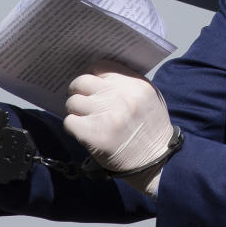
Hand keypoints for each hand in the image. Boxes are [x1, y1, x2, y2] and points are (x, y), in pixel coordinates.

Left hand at [64, 62, 173, 195]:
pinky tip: (84, 132)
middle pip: (81, 81)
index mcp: (134, 84)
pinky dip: (74, 127)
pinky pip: (70, 121)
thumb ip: (127, 84)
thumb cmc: (151, 127)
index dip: (93, 76)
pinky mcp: (93, 134)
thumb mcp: (149, 97)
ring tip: (85, 119)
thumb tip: (98, 76)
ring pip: (73, 102)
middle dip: (78, 91)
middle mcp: (119, 96)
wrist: (155, 160)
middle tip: (82, 101)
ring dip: (76, 111)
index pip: (100, 66)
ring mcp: (105, 114)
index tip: (92, 85)